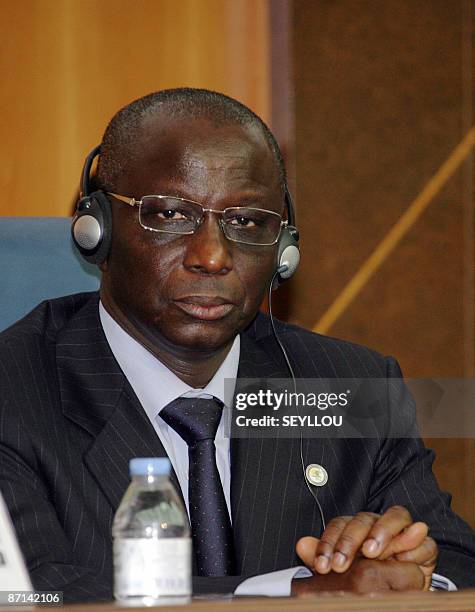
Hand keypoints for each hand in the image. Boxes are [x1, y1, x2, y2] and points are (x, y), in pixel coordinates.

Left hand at [296, 506, 437, 589]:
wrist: (397, 593)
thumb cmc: (364, 576)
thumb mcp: (340, 569)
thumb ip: (320, 556)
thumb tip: (301, 544)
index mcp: (355, 527)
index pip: (339, 525)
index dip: (329, 543)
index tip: (322, 566)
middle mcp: (378, 524)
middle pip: (364, 518)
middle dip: (350, 540)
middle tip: (341, 564)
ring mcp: (403, 532)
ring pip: (395, 516)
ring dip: (382, 532)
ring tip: (371, 552)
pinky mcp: (425, 546)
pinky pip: (422, 538)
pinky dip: (414, 543)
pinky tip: (403, 556)